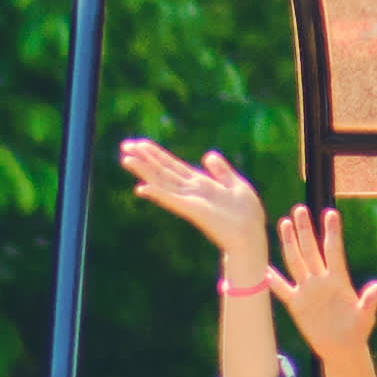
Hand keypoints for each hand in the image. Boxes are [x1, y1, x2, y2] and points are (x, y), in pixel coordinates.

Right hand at [118, 139, 269, 262]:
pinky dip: (157, 194)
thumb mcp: (235, 183)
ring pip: (162, 182)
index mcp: (200, 183)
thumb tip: (208, 155)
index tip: (140, 143)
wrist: (252, 234)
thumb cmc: (246, 213)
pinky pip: (172, 200)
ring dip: (144, 171)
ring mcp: (190, 201)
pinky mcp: (193, 211)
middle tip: (124, 145)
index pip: (173, 165)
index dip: (156, 154)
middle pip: (162, 171)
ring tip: (126, 159)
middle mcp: (190, 191)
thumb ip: (221, 170)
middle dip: (144, 158)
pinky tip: (142, 188)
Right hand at [265, 205, 376, 360]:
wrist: (342, 348)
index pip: (333, 250)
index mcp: (339, 279)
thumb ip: (370, 300)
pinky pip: (281, 289)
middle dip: (305, 230)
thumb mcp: (366, 315)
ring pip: (295, 261)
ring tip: (284, 223)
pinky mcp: (296, 304)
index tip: (330, 212)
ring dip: (290, 243)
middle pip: (311, 250)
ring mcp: (307, 290)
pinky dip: (272, 279)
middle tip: (300, 209)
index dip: (332, 232)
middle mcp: (321, 280)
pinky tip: (262, 267)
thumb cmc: (358, 330)